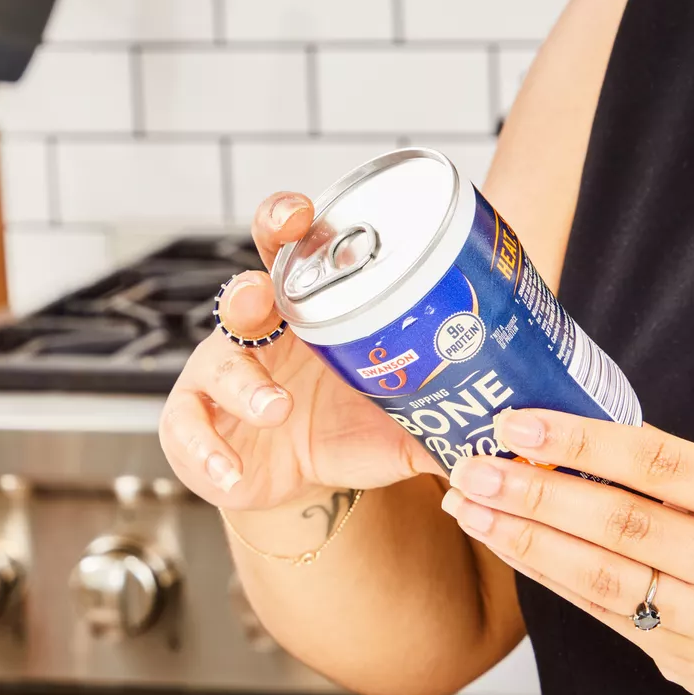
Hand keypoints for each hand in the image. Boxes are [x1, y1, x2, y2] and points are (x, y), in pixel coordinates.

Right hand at [160, 191, 441, 510]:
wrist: (302, 481)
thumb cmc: (345, 428)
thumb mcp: (397, 426)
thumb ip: (443, 423)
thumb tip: (505, 430)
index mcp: (305, 314)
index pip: (288, 252)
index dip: (287, 223)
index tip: (302, 213)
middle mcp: (258, 336)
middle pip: (241, 293)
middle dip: (249, 288)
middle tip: (263, 294)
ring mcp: (221, 377)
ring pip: (217, 364)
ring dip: (243, 381)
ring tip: (276, 407)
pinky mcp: (195, 424)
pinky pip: (188, 429)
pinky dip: (208, 452)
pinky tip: (233, 470)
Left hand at [441, 408, 693, 694]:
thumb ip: (680, 473)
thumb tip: (571, 433)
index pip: (657, 461)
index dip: (580, 442)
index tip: (519, 424)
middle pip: (619, 522)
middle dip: (535, 493)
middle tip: (475, 469)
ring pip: (601, 573)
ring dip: (525, 539)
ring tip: (472, 509)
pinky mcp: (682, 658)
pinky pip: (600, 609)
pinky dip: (548, 576)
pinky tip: (510, 548)